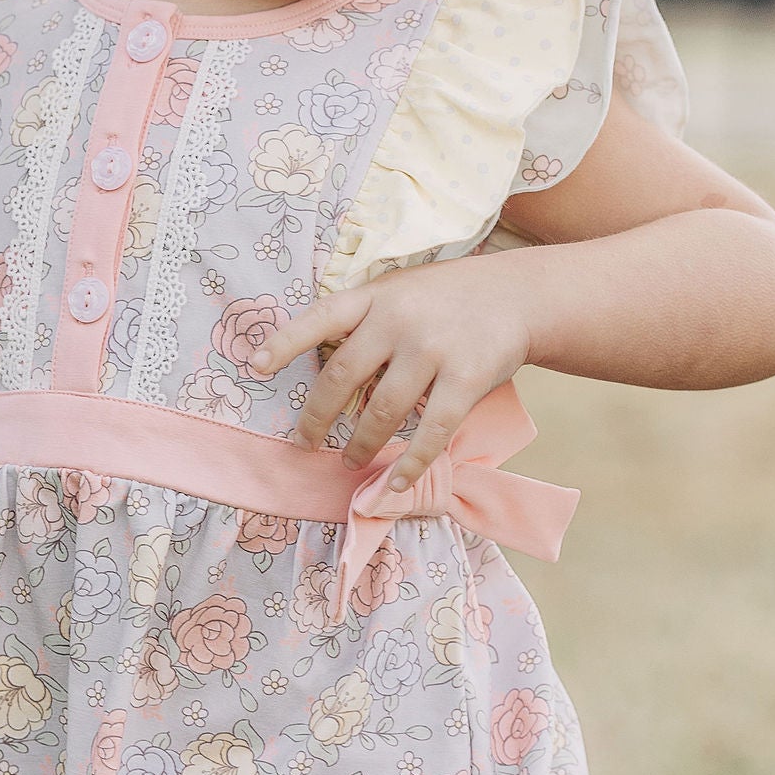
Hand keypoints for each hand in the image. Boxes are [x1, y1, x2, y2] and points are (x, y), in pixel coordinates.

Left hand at [251, 258, 535, 491]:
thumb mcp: (400, 292)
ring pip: (381, 411)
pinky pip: (431, 431)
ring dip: (360, 444)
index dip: (285, 342)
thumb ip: (365, 323)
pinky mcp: (467, 379)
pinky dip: (411, 463)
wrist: (520, 295)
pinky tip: (394, 482)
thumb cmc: (446, 299)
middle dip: (317, 418)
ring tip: (349, 461)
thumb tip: (331, 383)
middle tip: (304, 443)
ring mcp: (434, 350)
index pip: (320, 318)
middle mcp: (399, 321)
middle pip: (341, 378)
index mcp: (375, 297)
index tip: (255, 366)